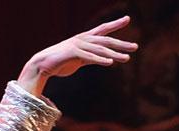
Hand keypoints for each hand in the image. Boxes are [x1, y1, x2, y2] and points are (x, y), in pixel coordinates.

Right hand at [20, 17, 135, 94]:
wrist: (42, 64)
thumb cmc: (61, 62)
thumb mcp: (80, 59)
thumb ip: (92, 57)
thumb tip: (105, 59)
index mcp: (85, 39)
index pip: (103, 30)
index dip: (115, 24)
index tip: (127, 19)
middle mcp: (83, 39)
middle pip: (106, 40)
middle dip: (121, 43)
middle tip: (135, 46)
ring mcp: (78, 45)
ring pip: (100, 49)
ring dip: (114, 54)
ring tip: (127, 58)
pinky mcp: (72, 53)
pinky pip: (89, 57)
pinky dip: (100, 59)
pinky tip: (110, 63)